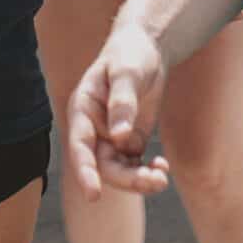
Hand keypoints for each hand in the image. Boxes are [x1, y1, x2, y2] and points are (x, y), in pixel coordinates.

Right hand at [66, 20, 171, 201]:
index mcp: (83, 109)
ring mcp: (111, 136)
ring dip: (139, 179)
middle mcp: (93, 128)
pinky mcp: (129, 140)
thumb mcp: (127, 72)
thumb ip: (122, 103)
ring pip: (119, 170)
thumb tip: (120, 137)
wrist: (147, 48)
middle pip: (103, 165)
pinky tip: (162, 166)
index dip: (85, 171)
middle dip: (127, 179)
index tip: (94, 195)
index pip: (80, 145)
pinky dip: (148, 171)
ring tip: (162, 177)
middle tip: (155, 181)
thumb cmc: (131, 54)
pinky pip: (135, 165)